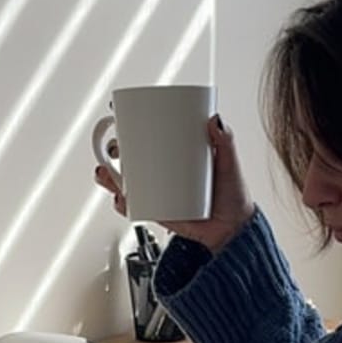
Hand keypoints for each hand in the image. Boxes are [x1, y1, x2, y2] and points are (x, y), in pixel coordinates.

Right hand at [94, 114, 254, 254]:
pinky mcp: (157, 210)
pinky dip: (123, 202)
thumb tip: (215, 120)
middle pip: (130, 155)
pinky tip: (121, 198)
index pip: (151, 133)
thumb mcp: (230, 165)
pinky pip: (134, 206)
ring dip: (109, 176)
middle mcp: (165, 170)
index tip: (119, 111)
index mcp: (178, 152)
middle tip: (115, 148)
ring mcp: (158, 190)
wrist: (232, 230)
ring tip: (107, 174)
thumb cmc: (233, 196)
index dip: (131, 124)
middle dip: (112, 150)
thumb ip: (226, 142)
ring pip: (126, 180)